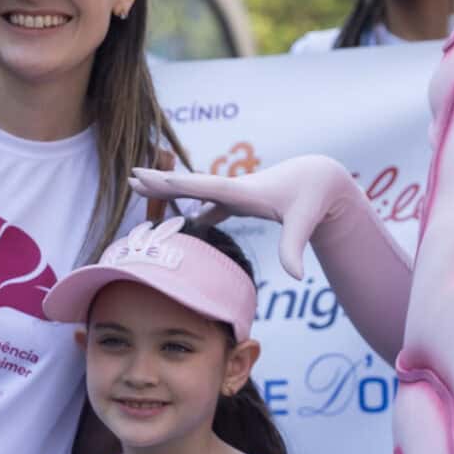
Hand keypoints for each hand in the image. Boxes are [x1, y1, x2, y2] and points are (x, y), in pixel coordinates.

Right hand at [131, 155, 359, 279]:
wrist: (322, 177)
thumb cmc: (314, 198)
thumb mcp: (304, 224)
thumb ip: (294, 250)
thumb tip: (296, 277)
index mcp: (243, 191)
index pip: (202, 187)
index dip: (174, 184)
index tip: (146, 177)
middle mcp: (235, 188)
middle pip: (191, 184)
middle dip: (161, 182)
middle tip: (130, 177)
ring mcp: (237, 192)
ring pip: (198, 192)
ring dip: (172, 191)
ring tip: (142, 187)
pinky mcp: (243, 199)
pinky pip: (213, 203)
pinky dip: (196, 207)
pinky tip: (189, 217)